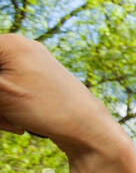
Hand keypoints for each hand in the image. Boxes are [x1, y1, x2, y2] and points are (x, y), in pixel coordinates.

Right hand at [0, 34, 119, 152]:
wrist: (89, 129)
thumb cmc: (46, 108)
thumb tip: (0, 86)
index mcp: (8, 43)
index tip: (4, 99)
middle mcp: (19, 47)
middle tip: (5, 115)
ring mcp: (30, 64)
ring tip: (13, 122)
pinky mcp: (36, 81)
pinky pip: (8, 94)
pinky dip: (7, 110)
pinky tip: (20, 124)